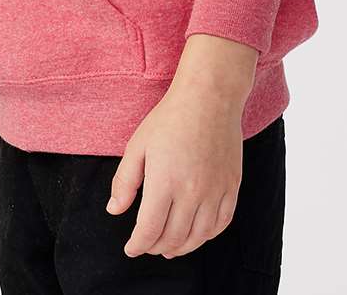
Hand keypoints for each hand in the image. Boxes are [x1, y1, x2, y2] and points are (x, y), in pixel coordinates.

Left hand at [105, 77, 245, 259]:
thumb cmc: (169, 118)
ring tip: (169, 247)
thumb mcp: (138, 145)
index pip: (149, 230)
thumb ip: (124, 181)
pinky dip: (206, 236)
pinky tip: (195, 234)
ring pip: (198, 237)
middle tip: (147, 245)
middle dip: (155, 247)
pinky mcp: (232, 185)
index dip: (137, 245)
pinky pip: (221, 224)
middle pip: (173, 238)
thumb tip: (114, 211)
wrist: (209, 97)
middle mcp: (192, 191)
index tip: (130, 248)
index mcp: (164, 181)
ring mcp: (215, 190)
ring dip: (181, 248)